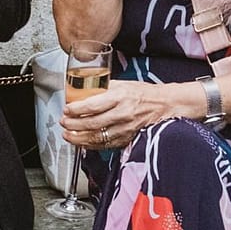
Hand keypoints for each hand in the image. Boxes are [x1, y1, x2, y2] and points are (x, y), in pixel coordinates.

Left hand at [60, 80, 183, 150]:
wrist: (166, 106)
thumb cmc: (145, 94)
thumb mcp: (124, 84)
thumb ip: (104, 88)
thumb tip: (83, 91)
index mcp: (121, 97)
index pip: (92, 105)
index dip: (76, 109)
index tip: (66, 109)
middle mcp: (123, 114)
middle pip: (92, 123)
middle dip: (73, 124)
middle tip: (63, 122)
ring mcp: (126, 129)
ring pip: (97, 137)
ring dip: (79, 137)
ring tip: (68, 135)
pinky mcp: (128, 139)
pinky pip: (106, 145)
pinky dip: (91, 145)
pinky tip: (82, 142)